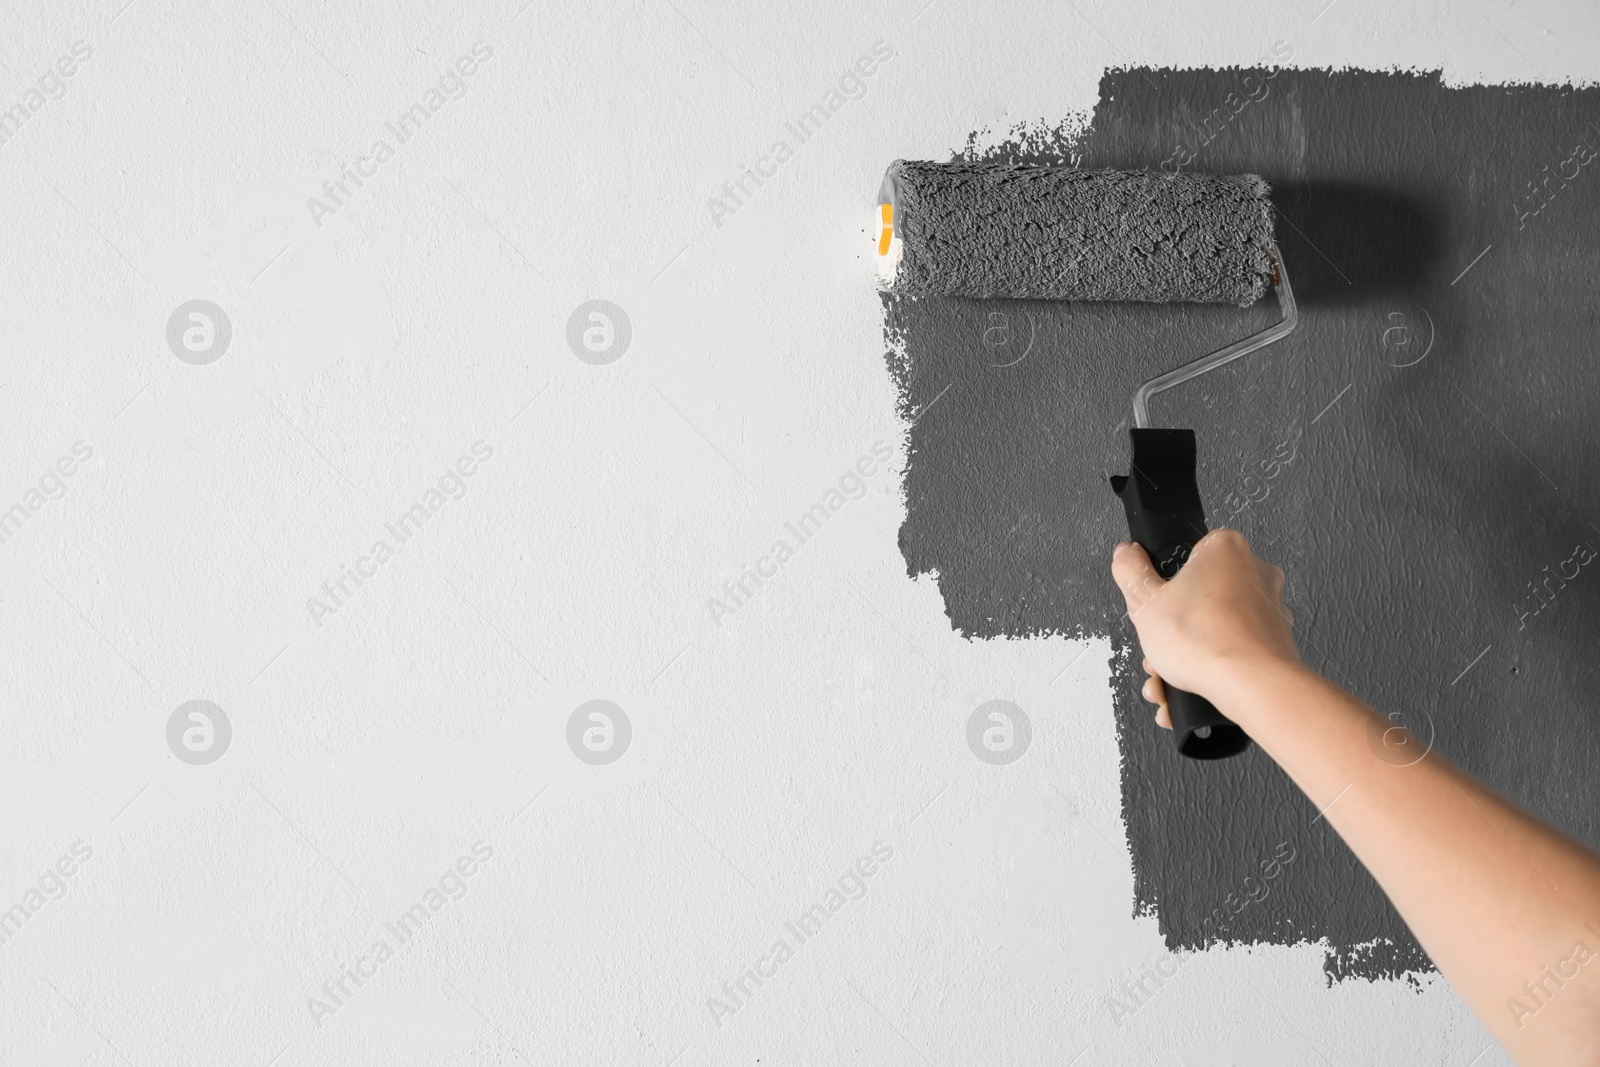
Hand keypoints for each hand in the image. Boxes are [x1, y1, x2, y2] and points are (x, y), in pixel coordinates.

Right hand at [1110, 530, 1300, 726]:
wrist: (1251, 686)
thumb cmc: (1208, 643)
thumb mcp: (1145, 602)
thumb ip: (1130, 571)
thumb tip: (1126, 554)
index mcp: (1225, 549)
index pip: (1186, 556)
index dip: (1164, 584)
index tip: (1157, 603)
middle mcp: (1255, 572)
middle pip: (1199, 595)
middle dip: (1174, 627)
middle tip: (1161, 644)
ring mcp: (1271, 606)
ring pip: (1216, 626)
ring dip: (1189, 651)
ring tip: (1171, 674)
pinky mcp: (1277, 639)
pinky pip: (1235, 648)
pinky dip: (1214, 665)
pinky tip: (1193, 684)